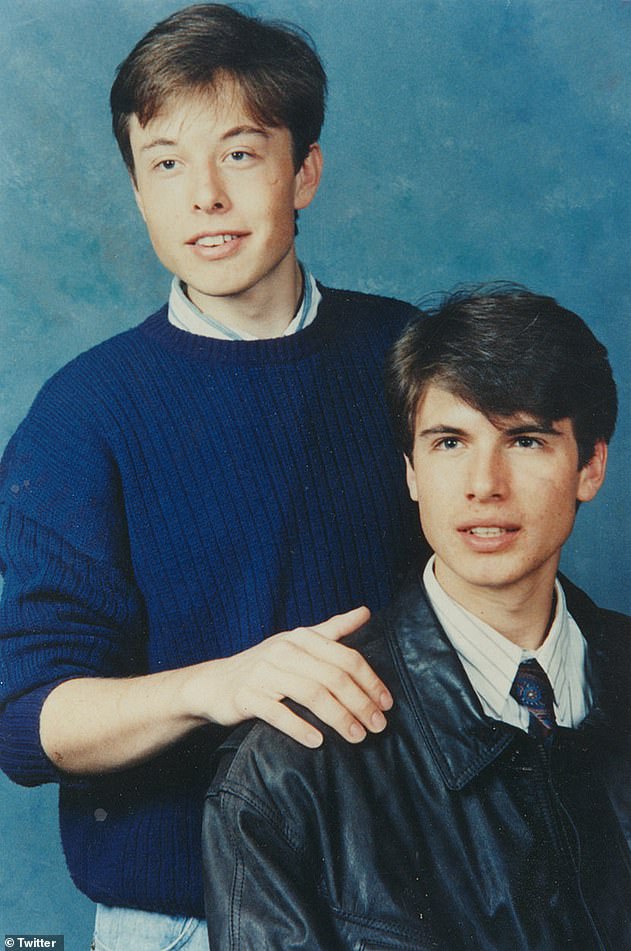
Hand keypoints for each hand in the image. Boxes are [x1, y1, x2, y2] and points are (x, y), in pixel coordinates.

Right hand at [196, 607, 392, 747]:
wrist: (214, 683)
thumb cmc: (264, 665)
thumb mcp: (296, 642)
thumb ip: (332, 629)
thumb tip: (366, 612)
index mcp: (301, 638)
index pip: (345, 657)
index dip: (370, 681)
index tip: (387, 703)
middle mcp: (284, 652)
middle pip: (333, 677)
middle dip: (360, 703)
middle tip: (378, 726)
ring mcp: (264, 674)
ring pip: (311, 694)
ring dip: (339, 718)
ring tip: (357, 736)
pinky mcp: (247, 697)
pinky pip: (278, 713)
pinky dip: (300, 727)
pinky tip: (318, 742)